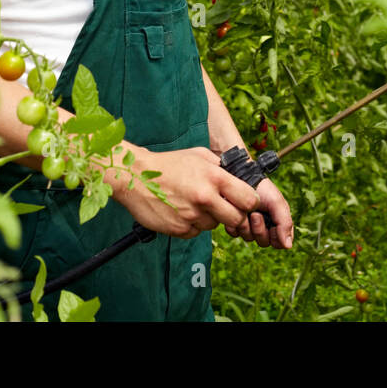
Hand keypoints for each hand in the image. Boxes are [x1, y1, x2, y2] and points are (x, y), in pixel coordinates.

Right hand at [112, 146, 258, 239]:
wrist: (136, 177)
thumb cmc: (169, 164)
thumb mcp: (199, 155)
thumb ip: (221, 167)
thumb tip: (238, 178)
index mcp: (214, 177)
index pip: (248, 199)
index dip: (250, 202)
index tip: (245, 201)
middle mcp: (205, 198)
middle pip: (237, 219)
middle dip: (235, 215)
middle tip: (226, 208)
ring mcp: (192, 216)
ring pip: (214, 226)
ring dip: (210, 218)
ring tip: (195, 204)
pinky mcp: (179, 229)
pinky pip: (196, 232)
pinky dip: (193, 225)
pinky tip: (183, 211)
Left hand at [224, 177, 292, 248]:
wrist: (241, 177)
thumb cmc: (261, 189)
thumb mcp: (277, 203)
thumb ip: (285, 224)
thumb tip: (288, 247)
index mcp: (276, 222)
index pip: (279, 242)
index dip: (276, 237)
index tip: (272, 226)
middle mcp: (263, 226)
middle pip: (264, 242)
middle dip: (260, 229)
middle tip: (256, 215)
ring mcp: (248, 225)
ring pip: (249, 239)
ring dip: (247, 226)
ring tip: (246, 212)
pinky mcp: (234, 224)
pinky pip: (235, 234)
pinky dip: (235, 225)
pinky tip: (237, 213)